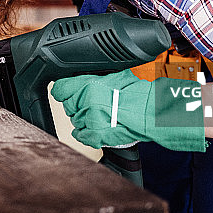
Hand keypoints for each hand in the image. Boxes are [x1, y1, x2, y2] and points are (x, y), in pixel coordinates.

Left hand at [51, 70, 205, 151]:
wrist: (151, 111)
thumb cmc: (138, 94)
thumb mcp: (113, 76)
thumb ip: (94, 79)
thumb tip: (82, 80)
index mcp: (89, 84)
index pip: (60, 88)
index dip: (63, 91)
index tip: (65, 93)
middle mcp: (86, 100)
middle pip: (68, 105)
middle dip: (76, 106)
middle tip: (91, 104)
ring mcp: (90, 118)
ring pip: (75, 121)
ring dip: (83, 120)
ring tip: (100, 116)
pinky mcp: (95, 134)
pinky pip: (81, 135)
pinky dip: (86, 134)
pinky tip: (94, 129)